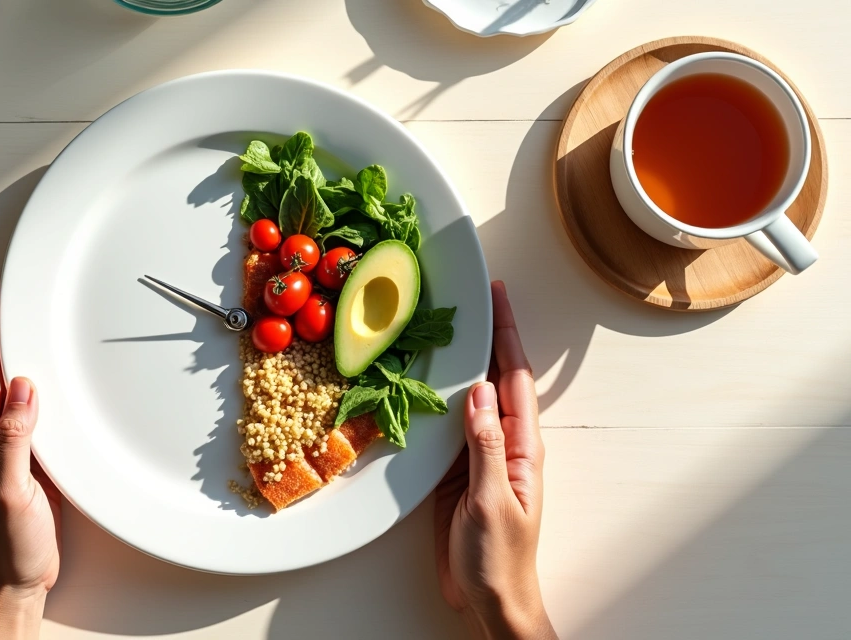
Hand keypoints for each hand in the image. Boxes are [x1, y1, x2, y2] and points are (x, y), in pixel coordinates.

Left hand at [0, 280, 61, 639]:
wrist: (10, 585)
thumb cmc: (2, 550)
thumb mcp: (8, 492)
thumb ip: (14, 439)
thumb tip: (21, 388)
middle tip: (1, 294)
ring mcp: (7, 451)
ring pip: (7, 390)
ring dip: (11, 354)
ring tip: (18, 323)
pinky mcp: (27, 464)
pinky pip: (28, 414)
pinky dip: (34, 389)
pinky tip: (41, 381)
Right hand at [434, 281, 555, 639]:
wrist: (490, 601)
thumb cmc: (501, 560)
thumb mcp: (492, 502)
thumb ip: (484, 446)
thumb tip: (478, 392)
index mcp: (523, 448)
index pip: (515, 378)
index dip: (506, 334)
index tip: (496, 296)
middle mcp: (503, 444)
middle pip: (495, 378)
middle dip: (486, 335)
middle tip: (469, 296)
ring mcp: (478, 456)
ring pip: (468, 397)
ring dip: (459, 363)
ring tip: (442, 327)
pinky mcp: (454, 473)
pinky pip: (445, 426)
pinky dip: (435, 399)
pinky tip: (422, 383)